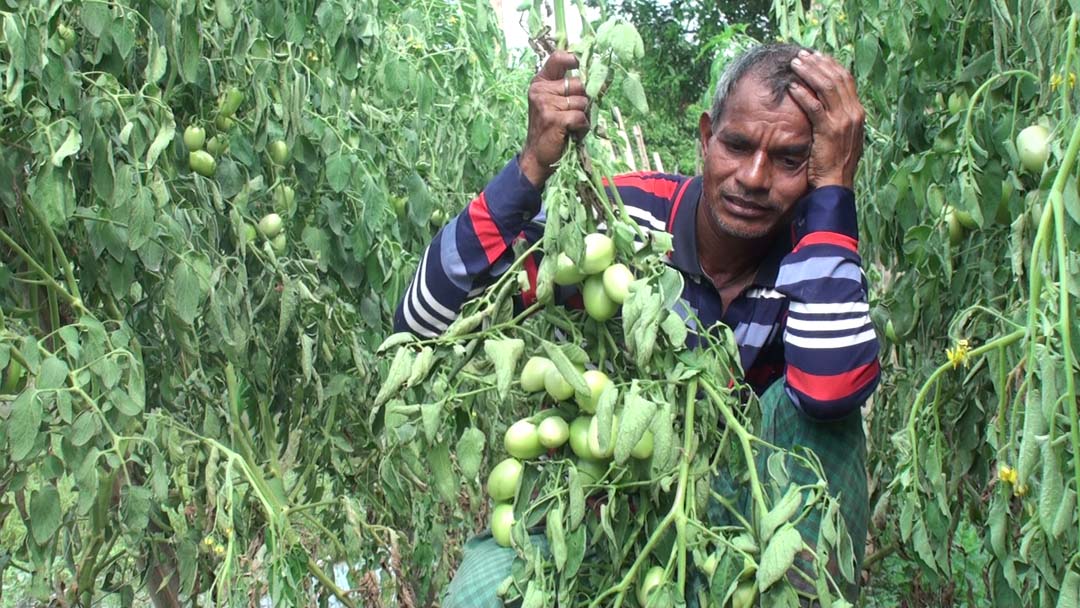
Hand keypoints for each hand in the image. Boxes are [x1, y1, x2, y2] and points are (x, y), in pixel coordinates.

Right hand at [519, 51, 589, 187]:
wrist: (538, 155)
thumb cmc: (552, 128)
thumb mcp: (559, 103)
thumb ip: (574, 89)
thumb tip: (604, 79)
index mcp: (540, 82)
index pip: (558, 58)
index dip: (574, 58)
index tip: (583, 63)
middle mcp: (540, 90)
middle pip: (579, 83)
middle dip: (584, 99)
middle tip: (575, 113)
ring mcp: (545, 104)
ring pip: (582, 102)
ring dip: (583, 116)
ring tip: (571, 126)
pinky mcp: (553, 118)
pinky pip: (580, 117)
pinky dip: (582, 127)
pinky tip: (572, 132)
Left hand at [787, 50, 864, 189]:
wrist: (835, 184)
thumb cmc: (832, 162)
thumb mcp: (839, 135)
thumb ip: (834, 117)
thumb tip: (822, 101)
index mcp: (856, 112)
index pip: (846, 79)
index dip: (830, 65)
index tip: (815, 56)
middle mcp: (853, 113)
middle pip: (837, 78)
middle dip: (818, 63)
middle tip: (802, 55)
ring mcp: (843, 122)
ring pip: (827, 87)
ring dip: (810, 73)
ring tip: (795, 64)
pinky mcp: (829, 131)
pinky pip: (815, 107)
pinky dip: (803, 94)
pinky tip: (791, 86)